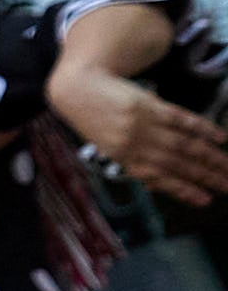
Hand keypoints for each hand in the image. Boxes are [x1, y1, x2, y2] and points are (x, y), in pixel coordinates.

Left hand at [50, 62, 227, 207]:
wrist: (77, 90)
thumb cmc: (93, 121)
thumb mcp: (107, 147)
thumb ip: (133, 162)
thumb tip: (158, 183)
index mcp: (123, 158)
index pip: (160, 178)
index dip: (185, 190)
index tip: (206, 200)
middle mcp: (134, 144)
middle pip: (177, 164)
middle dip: (205, 177)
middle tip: (227, 185)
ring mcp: (144, 124)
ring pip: (183, 145)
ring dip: (209, 157)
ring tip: (227, 167)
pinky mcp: (150, 105)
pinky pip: (181, 119)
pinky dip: (202, 129)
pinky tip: (219, 138)